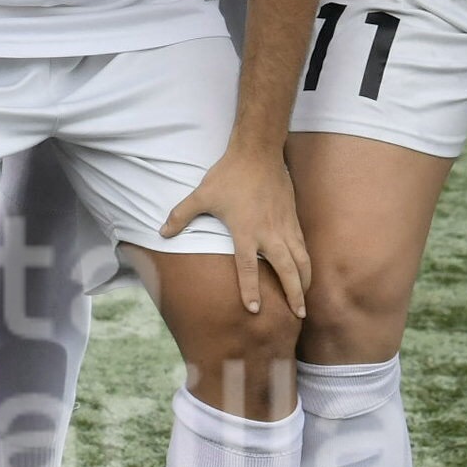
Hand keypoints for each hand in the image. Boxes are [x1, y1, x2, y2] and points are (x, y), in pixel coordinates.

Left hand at [163, 141, 311, 318]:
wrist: (259, 152)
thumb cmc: (229, 175)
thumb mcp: (201, 195)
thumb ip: (181, 215)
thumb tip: (161, 233)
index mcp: (246, 231)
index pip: (248, 268)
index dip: (251, 290)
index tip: (254, 310)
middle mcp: (269, 233)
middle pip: (287, 269)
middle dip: (294, 294)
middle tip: (298, 314)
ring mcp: (285, 226)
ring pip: (301, 260)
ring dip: (304, 281)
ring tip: (304, 301)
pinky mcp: (293, 218)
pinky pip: (303, 246)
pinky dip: (305, 263)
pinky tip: (304, 273)